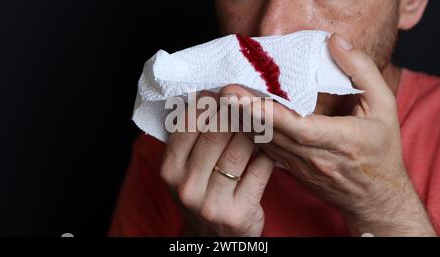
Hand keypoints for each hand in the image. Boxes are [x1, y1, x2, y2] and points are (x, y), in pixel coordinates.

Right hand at [160, 91, 273, 235]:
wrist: (213, 237)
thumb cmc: (202, 191)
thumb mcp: (185, 168)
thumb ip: (192, 137)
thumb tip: (213, 93)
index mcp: (169, 169)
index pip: (188, 122)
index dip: (209, 101)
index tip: (225, 92)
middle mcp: (186, 186)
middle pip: (216, 132)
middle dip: (236, 111)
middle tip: (248, 100)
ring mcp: (211, 202)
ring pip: (240, 148)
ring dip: (255, 129)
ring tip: (260, 120)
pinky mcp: (238, 213)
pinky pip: (261, 169)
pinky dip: (268, 153)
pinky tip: (269, 146)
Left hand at [219, 33, 435, 235]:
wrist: (375, 198)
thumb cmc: (381, 151)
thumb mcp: (384, 106)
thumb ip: (362, 72)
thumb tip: (336, 43)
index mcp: (339, 140)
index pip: (297, 127)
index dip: (267, 114)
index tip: (240, 98)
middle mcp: (314, 156)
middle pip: (272, 134)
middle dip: (245, 113)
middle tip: (222, 92)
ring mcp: (300, 166)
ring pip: (265, 143)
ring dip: (244, 123)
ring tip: (223, 101)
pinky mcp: (291, 170)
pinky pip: (267, 150)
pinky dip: (251, 134)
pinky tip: (237, 118)